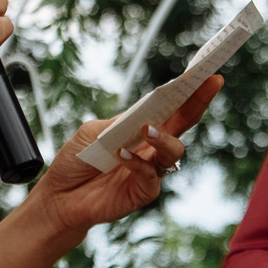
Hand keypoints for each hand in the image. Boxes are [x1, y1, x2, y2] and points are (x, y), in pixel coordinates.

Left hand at [29, 78, 219, 236]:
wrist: (59, 196)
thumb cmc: (76, 160)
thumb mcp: (92, 132)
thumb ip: (119, 122)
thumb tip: (143, 114)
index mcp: (142, 127)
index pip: (171, 106)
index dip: (190, 91)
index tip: (207, 72)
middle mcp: (152, 147)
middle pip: (184, 123)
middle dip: (198, 102)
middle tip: (207, 84)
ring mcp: (151, 170)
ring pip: (173, 151)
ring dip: (164, 138)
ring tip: (147, 130)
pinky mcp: (143, 192)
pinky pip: (150, 176)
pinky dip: (137, 163)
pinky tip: (121, 155)